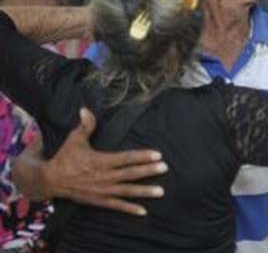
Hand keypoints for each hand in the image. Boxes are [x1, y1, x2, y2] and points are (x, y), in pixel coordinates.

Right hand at [42, 108, 167, 215]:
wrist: (49, 180)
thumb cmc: (65, 157)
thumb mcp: (75, 139)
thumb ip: (86, 125)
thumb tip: (86, 109)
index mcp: (100, 161)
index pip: (125, 158)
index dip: (142, 156)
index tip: (158, 154)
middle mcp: (103, 177)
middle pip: (130, 174)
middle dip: (148, 171)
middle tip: (165, 168)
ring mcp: (102, 190)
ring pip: (126, 191)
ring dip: (144, 192)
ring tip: (161, 191)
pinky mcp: (98, 200)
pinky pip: (116, 205)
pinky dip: (129, 209)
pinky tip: (143, 211)